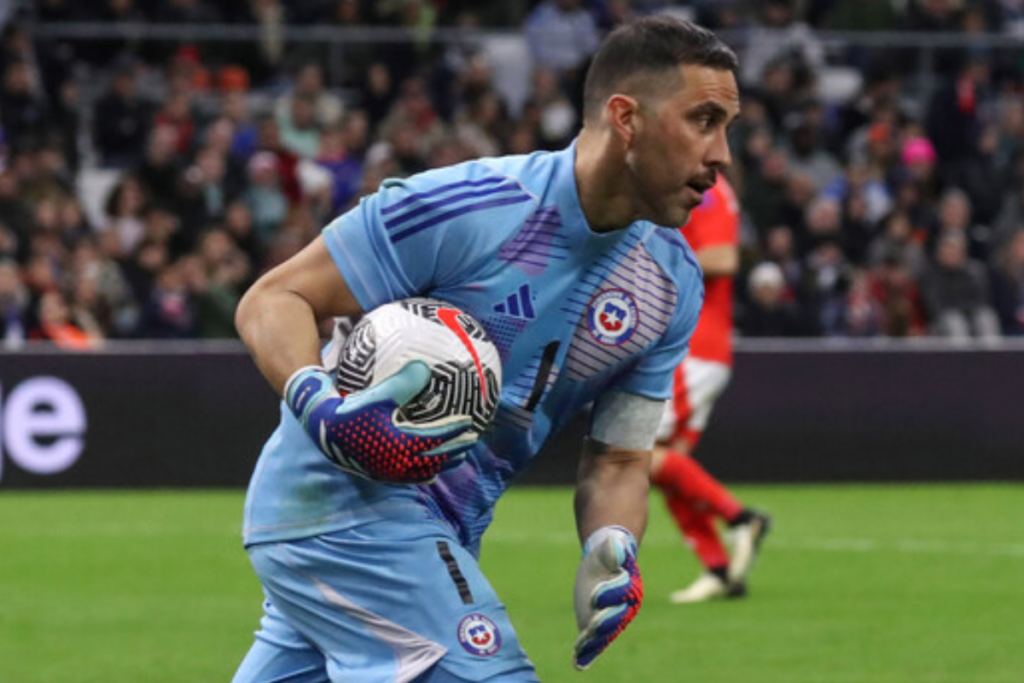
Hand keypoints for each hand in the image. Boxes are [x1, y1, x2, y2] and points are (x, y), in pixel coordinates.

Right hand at [285, 362, 475, 482]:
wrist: (323, 430)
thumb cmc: (351, 408)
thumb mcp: (379, 393)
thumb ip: (404, 381)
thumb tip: (425, 367)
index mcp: (402, 444)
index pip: (437, 438)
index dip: (455, 430)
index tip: (470, 422)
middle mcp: (399, 463)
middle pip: (436, 458)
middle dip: (456, 450)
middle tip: (472, 440)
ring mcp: (389, 472)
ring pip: (424, 471)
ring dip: (442, 464)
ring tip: (457, 458)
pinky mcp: (379, 475)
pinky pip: (408, 477)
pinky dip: (423, 473)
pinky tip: (429, 471)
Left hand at [572, 526, 643, 669]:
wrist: (603, 566)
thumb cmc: (606, 556)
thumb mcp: (606, 551)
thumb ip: (612, 552)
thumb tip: (617, 546)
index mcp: (629, 588)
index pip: (621, 593)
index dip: (608, 594)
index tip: (594, 595)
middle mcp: (623, 608)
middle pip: (615, 617)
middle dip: (603, 623)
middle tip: (590, 627)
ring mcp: (611, 620)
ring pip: (604, 633)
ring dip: (594, 642)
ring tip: (582, 648)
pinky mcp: (598, 627)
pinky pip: (594, 642)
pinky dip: (587, 654)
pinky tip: (578, 663)